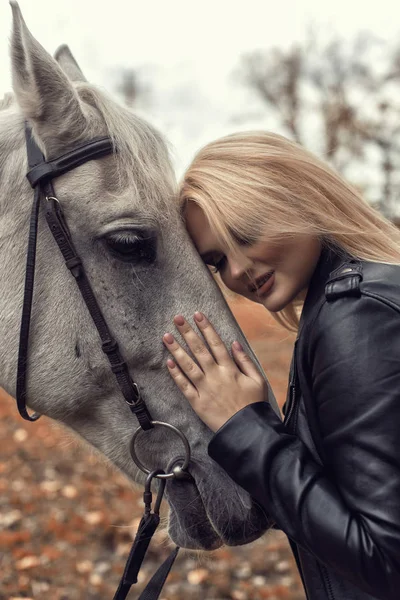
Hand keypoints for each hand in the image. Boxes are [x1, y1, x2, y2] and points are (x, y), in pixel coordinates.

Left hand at [162, 312, 267, 431]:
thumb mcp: (257, 379)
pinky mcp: (197, 403)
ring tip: (166, 337)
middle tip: (177, 318)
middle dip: (187, 332)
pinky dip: (176, 375)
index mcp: (230, 369)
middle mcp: (215, 376)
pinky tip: (168, 363)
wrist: (246, 430)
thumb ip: (245, 360)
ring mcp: (204, 389)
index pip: (215, 343)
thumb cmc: (254, 405)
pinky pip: (184, 386)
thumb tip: (234, 343)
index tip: (197, 315)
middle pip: (199, 350)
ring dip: (176, 350)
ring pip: (188, 365)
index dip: (206, 328)